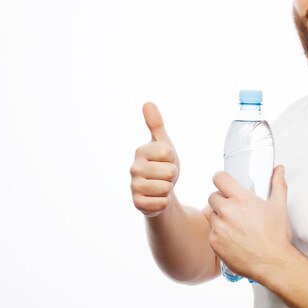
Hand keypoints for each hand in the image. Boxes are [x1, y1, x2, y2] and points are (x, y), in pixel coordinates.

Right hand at [130, 102, 179, 216]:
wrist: (160, 191)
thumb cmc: (162, 165)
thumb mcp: (163, 143)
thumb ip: (156, 124)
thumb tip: (148, 103)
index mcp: (141, 151)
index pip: (168, 153)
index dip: (173, 159)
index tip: (165, 161)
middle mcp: (134, 168)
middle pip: (169, 171)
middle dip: (172, 175)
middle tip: (164, 176)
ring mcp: (134, 186)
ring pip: (166, 188)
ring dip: (168, 189)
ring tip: (161, 186)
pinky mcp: (137, 204)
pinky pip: (162, 202)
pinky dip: (164, 202)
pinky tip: (157, 198)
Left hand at [207, 165, 292, 281]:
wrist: (272, 263)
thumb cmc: (276, 236)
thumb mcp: (279, 206)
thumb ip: (278, 184)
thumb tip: (279, 170)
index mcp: (241, 199)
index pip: (219, 178)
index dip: (221, 180)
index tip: (225, 184)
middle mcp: (227, 211)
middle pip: (213, 196)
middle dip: (222, 200)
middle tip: (234, 209)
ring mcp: (219, 227)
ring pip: (212, 215)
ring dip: (220, 218)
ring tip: (235, 226)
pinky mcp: (214, 242)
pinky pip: (211, 233)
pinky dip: (219, 235)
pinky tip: (233, 239)